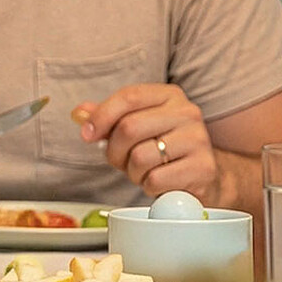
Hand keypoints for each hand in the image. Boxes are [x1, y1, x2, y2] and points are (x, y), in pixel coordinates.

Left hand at [73, 85, 217, 199]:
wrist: (199, 174)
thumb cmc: (161, 149)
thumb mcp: (133, 128)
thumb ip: (105, 118)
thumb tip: (79, 113)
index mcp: (169, 96)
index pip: (129, 97)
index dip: (101, 117)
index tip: (87, 135)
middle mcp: (188, 113)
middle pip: (129, 128)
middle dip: (115, 151)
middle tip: (121, 160)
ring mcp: (198, 140)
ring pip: (140, 157)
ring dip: (132, 171)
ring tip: (144, 170)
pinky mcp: (202, 168)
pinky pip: (155, 180)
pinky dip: (148, 186)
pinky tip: (159, 181)